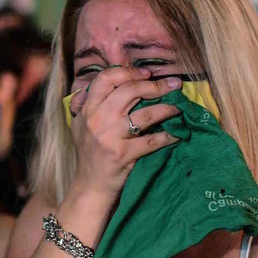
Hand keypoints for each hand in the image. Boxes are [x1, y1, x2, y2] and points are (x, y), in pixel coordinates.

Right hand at [69, 66, 181, 200]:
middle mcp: (97, 119)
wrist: (89, 186)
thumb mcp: (78, 125)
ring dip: (167, 109)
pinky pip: (152, 141)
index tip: (147, 74)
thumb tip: (94, 84)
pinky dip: (168, 136)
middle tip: (173, 85)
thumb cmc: (88, 154)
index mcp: (87, 109)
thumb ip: (83, 104)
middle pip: (129, 90)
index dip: (129, 72)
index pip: (106, 78)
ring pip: (145, 114)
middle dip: (155, 85)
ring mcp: (110, 137)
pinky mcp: (123, 154)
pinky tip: (178, 134)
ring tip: (179, 107)